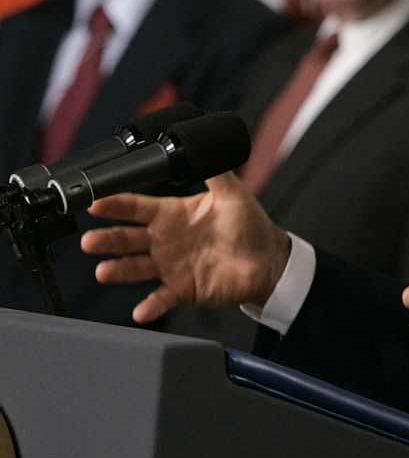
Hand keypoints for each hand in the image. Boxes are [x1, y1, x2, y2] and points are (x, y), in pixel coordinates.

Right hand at [81, 171, 290, 323]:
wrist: (268, 259)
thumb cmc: (250, 225)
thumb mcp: (232, 193)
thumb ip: (213, 171)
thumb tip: (199, 147)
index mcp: (172, 214)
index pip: (137, 207)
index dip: (116, 204)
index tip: (96, 202)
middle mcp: (165, 240)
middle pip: (127, 238)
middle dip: (107, 239)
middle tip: (89, 240)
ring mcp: (170, 266)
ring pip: (135, 268)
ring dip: (118, 270)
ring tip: (103, 271)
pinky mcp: (182, 289)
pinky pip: (162, 298)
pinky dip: (150, 306)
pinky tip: (140, 310)